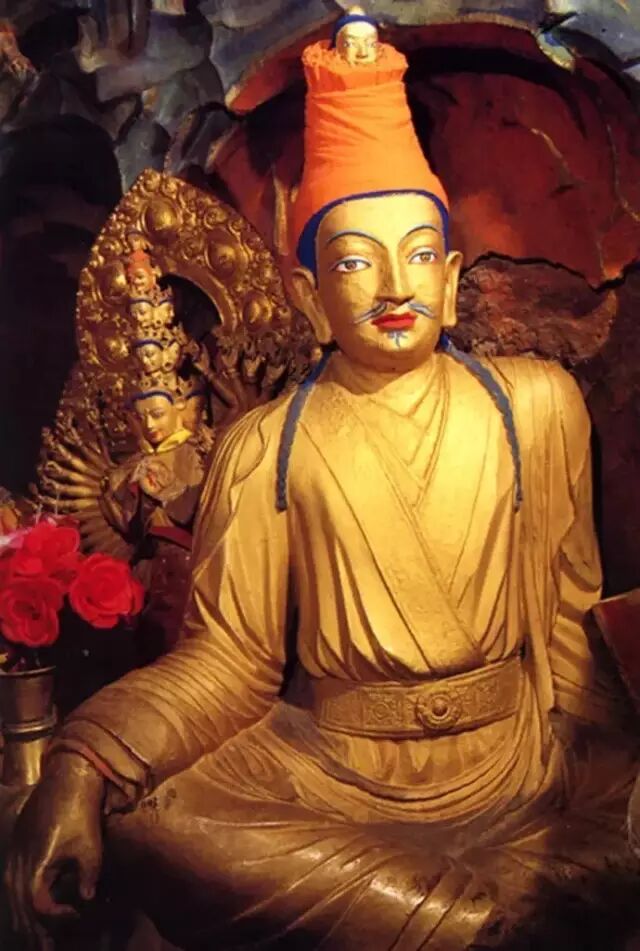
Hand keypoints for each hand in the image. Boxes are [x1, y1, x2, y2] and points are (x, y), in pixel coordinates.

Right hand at [4, 752, 104, 947]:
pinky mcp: (16, 850)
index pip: (39, 911)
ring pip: (13, 900)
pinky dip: (20, 902)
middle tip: (48, 945)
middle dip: (35, 931)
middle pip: (20, 911)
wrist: (66, 779)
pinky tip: (29, 909)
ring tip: (37, 937)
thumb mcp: (90, 848)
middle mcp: (17, 868)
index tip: (78, 915)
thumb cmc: (80, 812)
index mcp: (34, 870)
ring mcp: (13, 858)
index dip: (58, 920)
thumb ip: (88, 879)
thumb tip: (88, 901)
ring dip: (24, 920)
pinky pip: (12, 885)